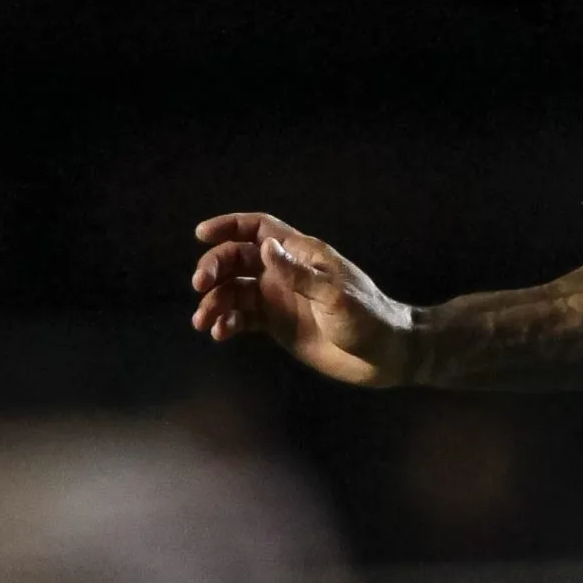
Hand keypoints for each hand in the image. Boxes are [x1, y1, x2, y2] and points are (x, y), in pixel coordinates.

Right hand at [190, 212, 413, 386]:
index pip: (260, 229)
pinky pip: (243, 317)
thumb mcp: (335, 296)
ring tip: (204, 321)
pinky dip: (227, 322)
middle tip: (200, 286)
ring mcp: (280, 298)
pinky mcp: (276, 324)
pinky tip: (220, 333)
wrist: (383, 356)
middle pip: (239, 259)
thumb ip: (299, 274)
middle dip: (215, 268)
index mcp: (303, 254)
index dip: (230, 226)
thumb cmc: (367, 319)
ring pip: (235, 290)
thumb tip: (265, 247)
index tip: (201, 234)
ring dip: (215, 301)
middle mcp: (286, 272)